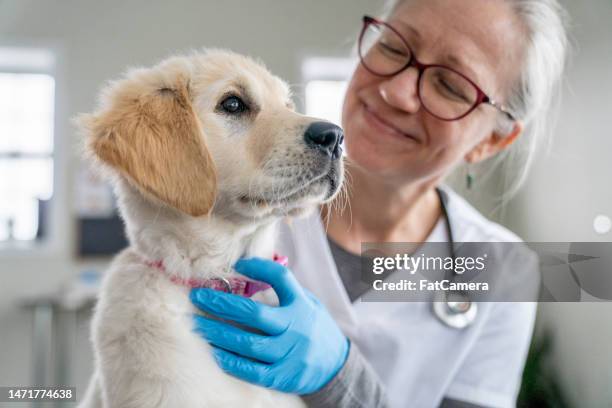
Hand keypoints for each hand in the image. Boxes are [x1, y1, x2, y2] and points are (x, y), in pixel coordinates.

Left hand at [190, 257, 348, 394]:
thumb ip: (284, 289)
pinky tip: (213, 352)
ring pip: (248, 344)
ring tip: (198, 324)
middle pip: (254, 314)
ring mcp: (290, 354)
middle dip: (222, 304)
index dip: (259, 268)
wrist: (336, 366)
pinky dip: (230, 361)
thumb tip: (250, 266)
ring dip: (218, 334)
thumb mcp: (307, 302)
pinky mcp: (282, 377)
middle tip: (198, 296)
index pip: (281, 279)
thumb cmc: (313, 327)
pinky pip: (251, 370)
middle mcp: (296, 328)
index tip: (237, 264)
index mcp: (301, 305)